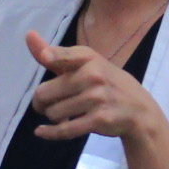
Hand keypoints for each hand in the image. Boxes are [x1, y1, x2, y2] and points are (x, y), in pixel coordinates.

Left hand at [24, 30, 163, 141]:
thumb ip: (56, 55)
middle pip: (45, 92)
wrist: (139, 110)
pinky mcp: (99, 120)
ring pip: (53, 112)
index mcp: (89, 59)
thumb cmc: (106, 83)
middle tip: (48, 103)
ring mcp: (97, 98)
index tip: (46, 57)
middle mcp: (93, 76)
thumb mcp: (87, 64)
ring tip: (62, 113)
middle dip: (41, 102)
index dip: (54, 56)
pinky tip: (41, 131)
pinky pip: (66, 129)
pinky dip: (50, 133)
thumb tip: (29, 35)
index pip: (68, 55)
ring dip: (52, 116)